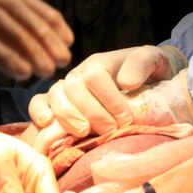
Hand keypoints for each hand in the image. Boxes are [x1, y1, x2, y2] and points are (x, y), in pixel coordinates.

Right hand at [0, 0, 72, 80]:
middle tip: (63, 57)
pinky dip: (7, 56)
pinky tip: (23, 72)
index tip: (66, 38)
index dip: (46, 17)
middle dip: (44, 34)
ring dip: (31, 47)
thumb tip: (14, 52)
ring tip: (49, 68)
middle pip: (17, 9)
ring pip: (4, 23)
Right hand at [27, 45, 187, 138]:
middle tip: (111, 129)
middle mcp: (78, 75)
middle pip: (74, 88)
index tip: (126, 118)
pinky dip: (38, 112)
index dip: (109, 99)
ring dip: (68, 116)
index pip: (95, 76)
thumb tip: (125, 82)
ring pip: (55, 96)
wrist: (145, 86)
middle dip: (92, 112)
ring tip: (84, 132)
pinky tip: (48, 123)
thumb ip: (142, 63)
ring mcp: (65, 89)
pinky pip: (37, 103)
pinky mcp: (55, 105)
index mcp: (100, 63)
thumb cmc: (148, 76)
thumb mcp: (154, 61)